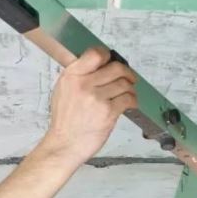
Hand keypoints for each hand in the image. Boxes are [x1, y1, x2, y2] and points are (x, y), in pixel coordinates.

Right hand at [43, 48, 138, 165]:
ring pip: (124, 83)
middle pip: (116, 68)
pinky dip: (133, 100)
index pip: (96, 53)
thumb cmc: (65, 120)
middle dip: (127, 72)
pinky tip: (130, 103)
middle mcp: (84, 84)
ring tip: (128, 93)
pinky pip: (128, 99)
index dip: (108, 56)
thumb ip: (80, 75)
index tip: (112, 61)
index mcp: (72, 75)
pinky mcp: (108, 112)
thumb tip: (100, 65)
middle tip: (129, 78)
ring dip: (130, 88)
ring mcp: (96, 98)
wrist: (65, 144)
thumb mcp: (63, 90)